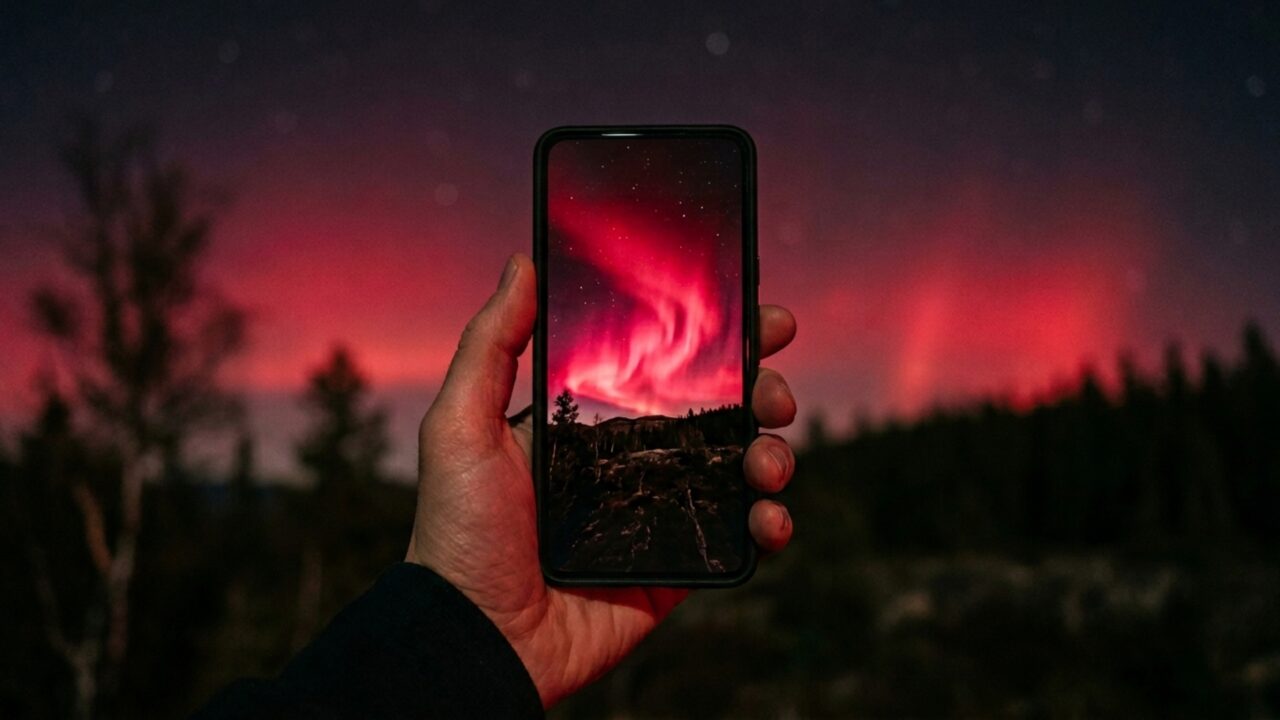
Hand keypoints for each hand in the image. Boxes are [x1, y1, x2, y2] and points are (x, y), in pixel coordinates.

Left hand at [405, 253, 797, 706]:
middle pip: (720, 411)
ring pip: (742, 468)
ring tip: (767, 461)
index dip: (717, 339)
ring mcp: (660, 514)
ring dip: (774, 454)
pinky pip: (741, 538)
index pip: (665, 367)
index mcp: (592, 422)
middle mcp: (633, 461)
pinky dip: (771, 523)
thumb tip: (522, 262)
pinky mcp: (678, 567)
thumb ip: (493, 345)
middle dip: (762, 390)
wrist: (477, 636)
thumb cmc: (458, 531)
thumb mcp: (460, 424)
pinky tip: (770, 518)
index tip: (757, 316)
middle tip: (773, 392)